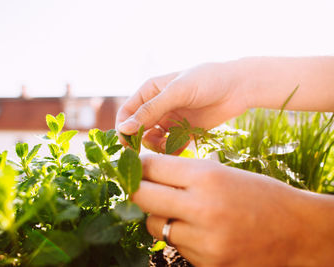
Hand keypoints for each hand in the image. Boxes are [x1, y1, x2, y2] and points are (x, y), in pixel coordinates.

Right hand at [116, 62, 247, 152]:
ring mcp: (170, 120)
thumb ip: (151, 110)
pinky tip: (182, 146)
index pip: (127, 113)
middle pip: (138, 130)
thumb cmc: (207, 80)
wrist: (239, 87)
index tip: (128, 144)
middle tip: (151, 149)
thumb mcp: (177, 92)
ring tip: (172, 145)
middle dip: (141, 141)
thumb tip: (125, 128)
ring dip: (158, 147)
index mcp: (149, 92)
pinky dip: (172, 150)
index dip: (124, 129)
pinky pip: (169, 146)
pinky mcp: (183, 132)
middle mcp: (157, 107)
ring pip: (152, 141)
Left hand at [132, 154, 333, 265]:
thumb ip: (182, 173)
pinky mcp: (207, 263)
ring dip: (159, 217)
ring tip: (179, 212)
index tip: (137, 167)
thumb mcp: (221, 172)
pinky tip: (199, 231)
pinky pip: (175, 246)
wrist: (296, 231)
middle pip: (141, 196)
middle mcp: (201, 208)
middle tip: (141, 187)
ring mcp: (203, 240)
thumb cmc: (258, 194)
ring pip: (154, 225)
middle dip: (137, 190)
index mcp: (206, 176)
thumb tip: (145, 173)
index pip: (150, 167)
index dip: (139, 166)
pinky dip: (180, 236)